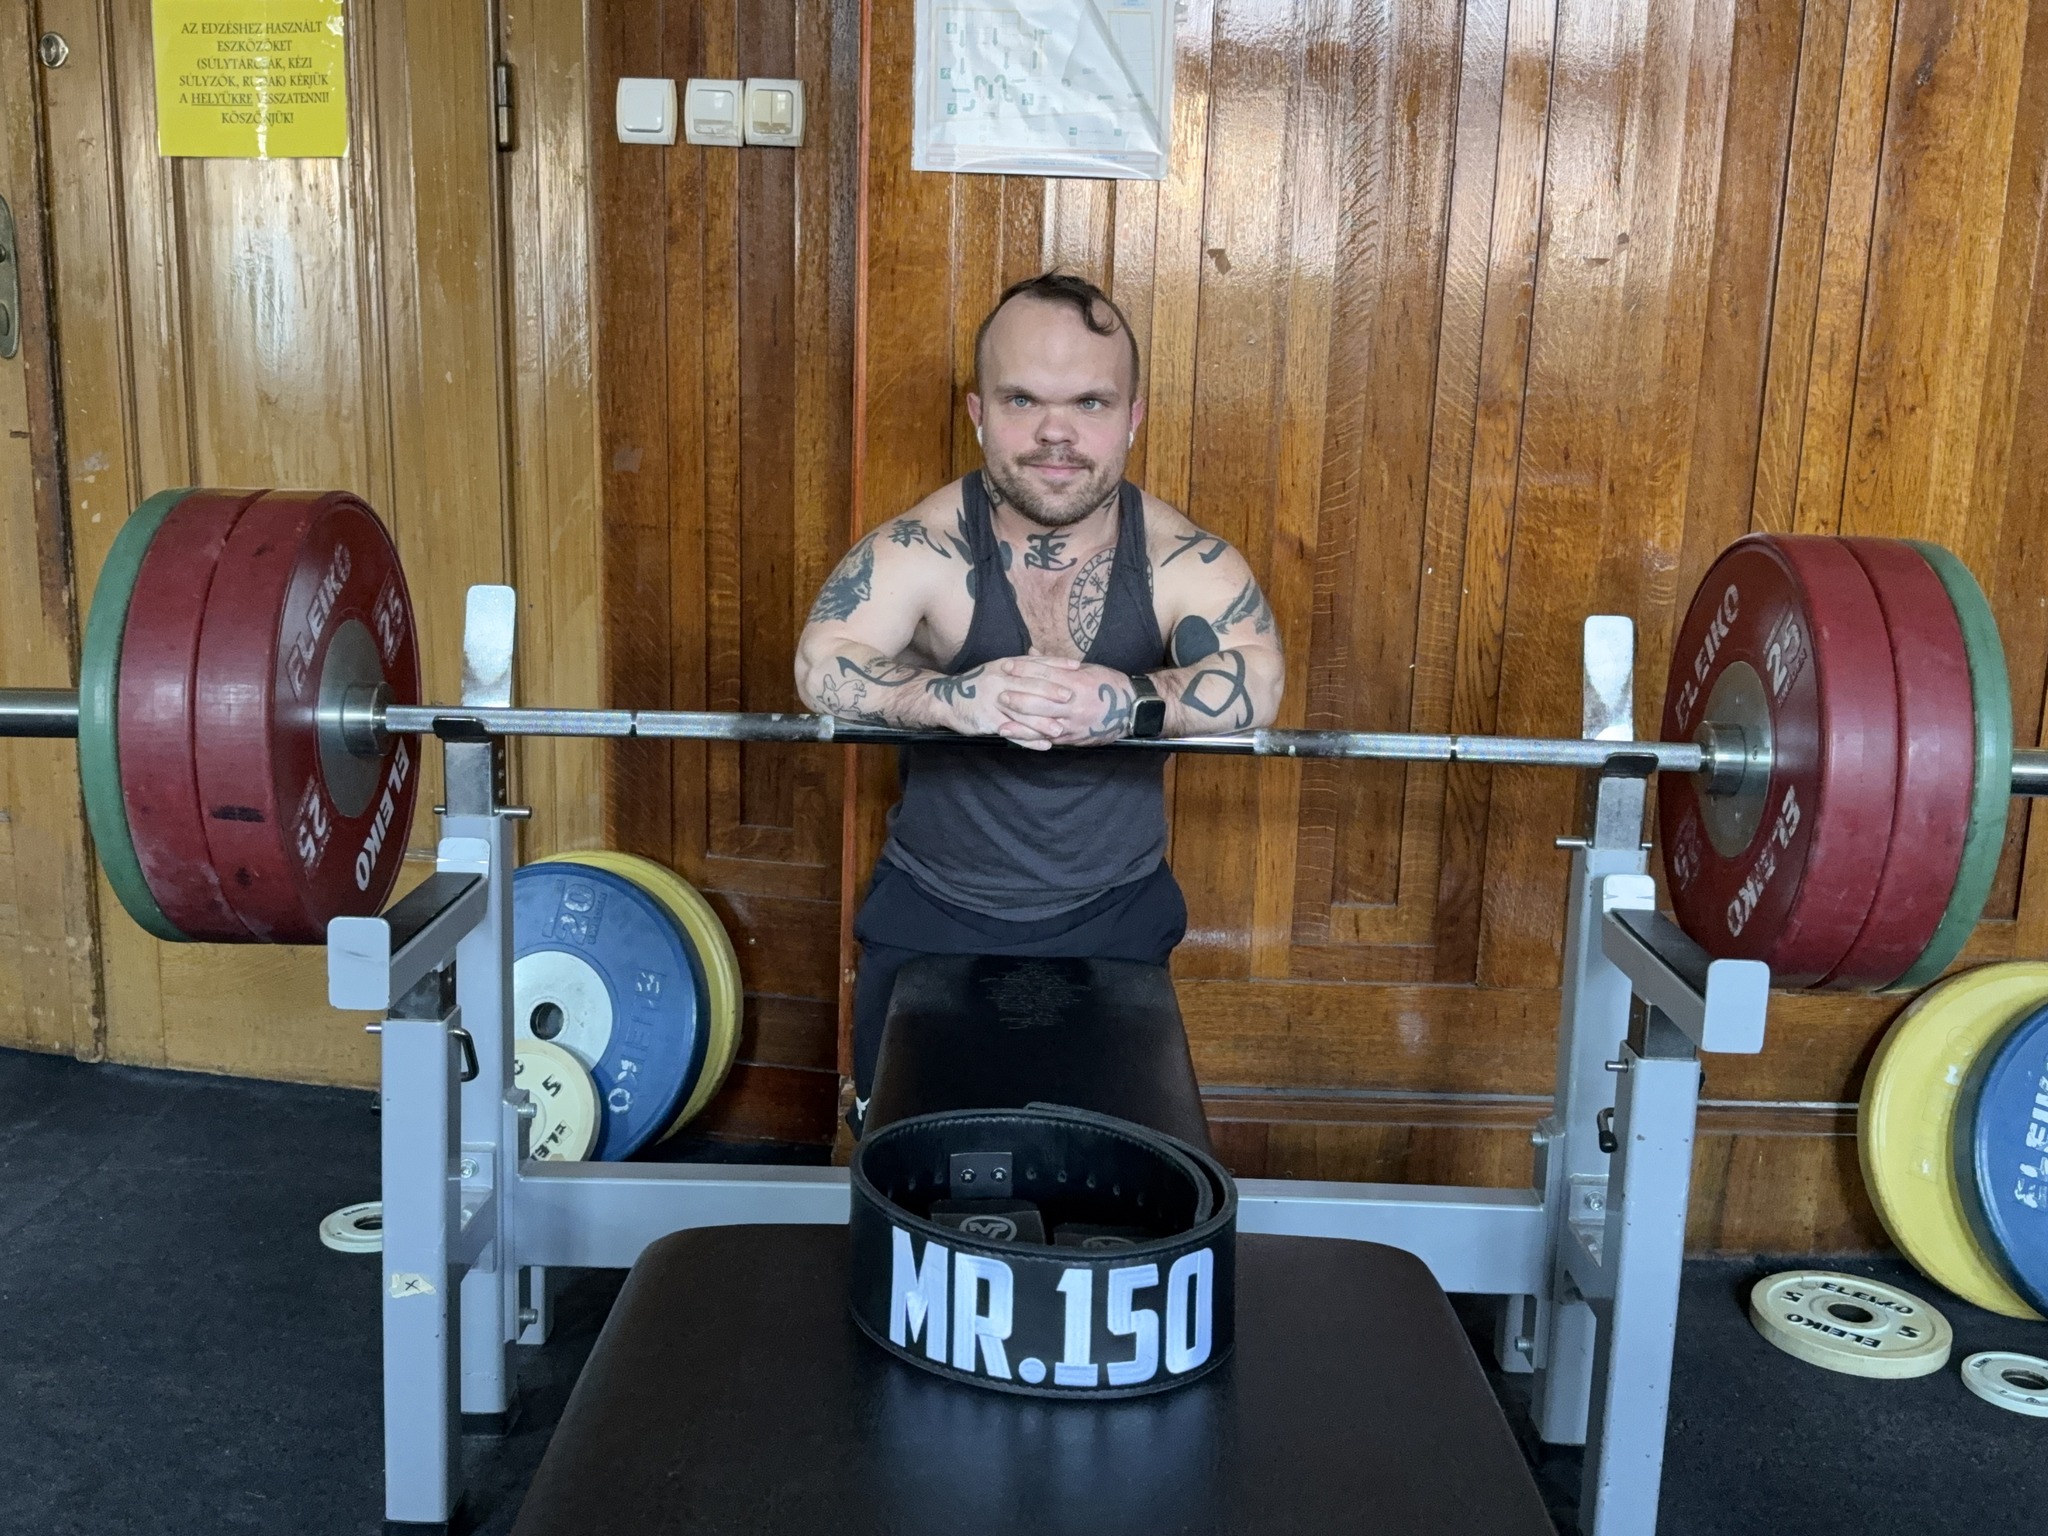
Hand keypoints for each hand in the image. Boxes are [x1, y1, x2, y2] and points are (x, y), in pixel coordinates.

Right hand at [927, 658, 1077, 750]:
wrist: (946, 698)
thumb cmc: (979, 685)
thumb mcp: (998, 670)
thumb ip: (1020, 666)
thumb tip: (1042, 656)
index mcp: (1007, 666)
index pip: (1035, 663)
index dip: (1056, 664)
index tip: (1076, 667)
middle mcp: (1001, 680)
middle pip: (1030, 686)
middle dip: (1052, 692)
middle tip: (1072, 698)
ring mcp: (993, 700)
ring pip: (1022, 712)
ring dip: (1043, 722)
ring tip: (1061, 729)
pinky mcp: (988, 719)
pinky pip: (1012, 731)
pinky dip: (1029, 740)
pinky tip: (1044, 745)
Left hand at [996, 655, 1135, 745]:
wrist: (1132, 709)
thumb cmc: (1108, 684)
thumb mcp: (1086, 668)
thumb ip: (1056, 663)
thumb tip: (1031, 651)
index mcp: (1077, 682)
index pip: (1045, 675)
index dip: (1024, 670)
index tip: (1007, 666)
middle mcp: (1074, 704)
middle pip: (1039, 701)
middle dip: (1017, 698)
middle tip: (999, 693)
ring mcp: (1073, 723)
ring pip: (1042, 724)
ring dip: (1020, 724)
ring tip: (1001, 721)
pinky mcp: (1074, 738)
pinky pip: (1049, 740)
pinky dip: (1032, 739)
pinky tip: (1017, 738)